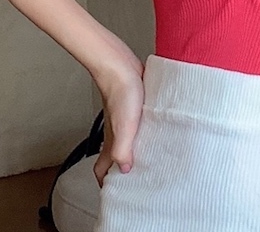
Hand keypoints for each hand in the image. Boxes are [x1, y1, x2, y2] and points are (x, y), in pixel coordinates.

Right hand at [93, 64, 144, 186]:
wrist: (121, 66)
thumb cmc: (121, 93)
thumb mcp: (124, 126)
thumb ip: (122, 151)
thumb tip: (125, 170)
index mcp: (111, 142)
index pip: (101, 170)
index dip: (105, 183)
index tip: (116, 193)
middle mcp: (116, 133)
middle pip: (115, 158)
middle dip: (123, 170)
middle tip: (139, 179)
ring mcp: (125, 120)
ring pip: (127, 142)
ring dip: (136, 151)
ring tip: (152, 159)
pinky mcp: (135, 108)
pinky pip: (138, 126)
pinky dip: (145, 133)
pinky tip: (157, 131)